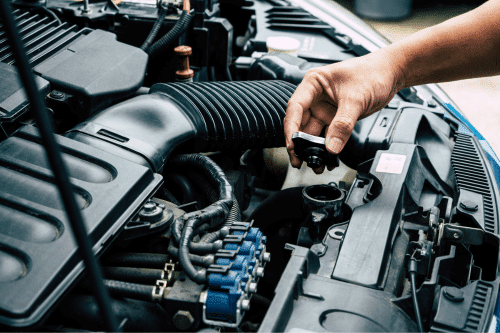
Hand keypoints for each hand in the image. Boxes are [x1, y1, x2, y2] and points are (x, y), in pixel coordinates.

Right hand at [284, 50, 404, 172]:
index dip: (291, 127)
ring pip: (313, 132)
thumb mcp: (356, 98)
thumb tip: (331, 146)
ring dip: (314, 149)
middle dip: (300, 143)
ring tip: (316, 164)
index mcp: (314, 83)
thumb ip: (343, 124)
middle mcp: (316, 96)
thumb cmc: (372, 72)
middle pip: (301, 123)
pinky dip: (328, 148)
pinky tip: (329, 158)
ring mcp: (325, 108)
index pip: (295, 107)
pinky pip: (328, 135)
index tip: (293, 144)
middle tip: (300, 160)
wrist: (391, 74)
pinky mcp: (335, 118)